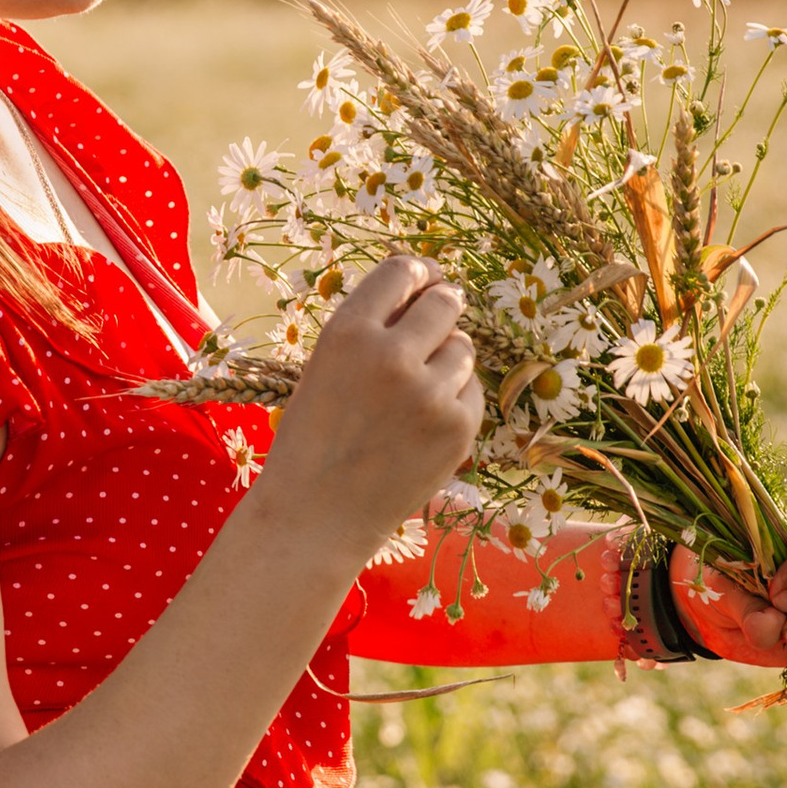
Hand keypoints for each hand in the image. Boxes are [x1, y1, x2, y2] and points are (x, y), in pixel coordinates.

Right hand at [256, 255, 484, 566]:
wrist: (316, 516)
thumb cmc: (314, 438)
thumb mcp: (325, 365)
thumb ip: (371, 326)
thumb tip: (430, 286)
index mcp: (347, 332)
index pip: (402, 271)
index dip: (418, 275)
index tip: (423, 284)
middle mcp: (390, 356)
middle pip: (445, 302)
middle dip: (441, 311)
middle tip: (431, 331)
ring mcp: (429, 394)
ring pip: (463, 348)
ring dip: (446, 361)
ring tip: (412, 396)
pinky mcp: (457, 428)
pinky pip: (472, 391)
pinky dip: (454, 401)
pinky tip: (421, 427)